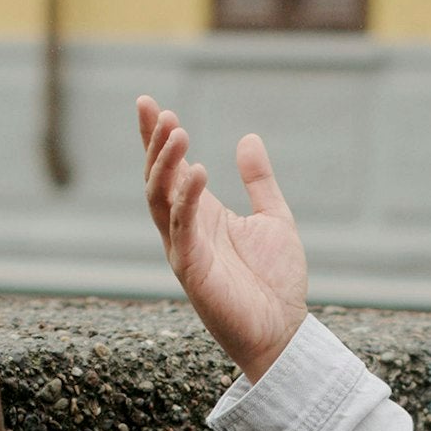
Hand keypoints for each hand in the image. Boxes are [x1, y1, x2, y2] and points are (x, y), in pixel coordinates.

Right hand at [139, 96, 308, 382]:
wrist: (283, 329)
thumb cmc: (276, 281)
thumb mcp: (274, 217)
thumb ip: (259, 180)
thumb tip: (248, 138)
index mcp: (202, 214)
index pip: (170, 168)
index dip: (155, 136)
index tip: (147, 101)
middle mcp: (185, 228)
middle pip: (157, 178)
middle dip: (154, 144)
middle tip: (159, 111)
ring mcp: (184, 249)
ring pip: (159, 199)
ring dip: (164, 165)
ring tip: (176, 131)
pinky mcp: (192, 270)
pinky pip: (181, 229)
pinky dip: (186, 200)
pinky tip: (196, 172)